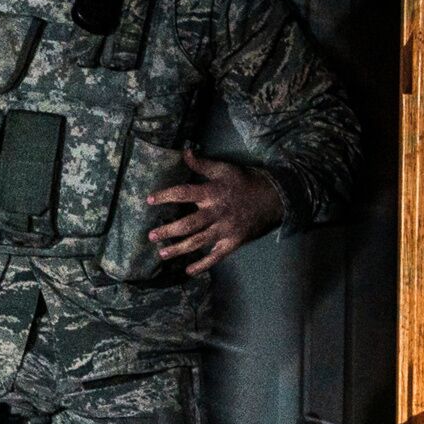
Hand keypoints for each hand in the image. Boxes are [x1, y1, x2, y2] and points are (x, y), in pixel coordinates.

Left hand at [144, 154, 283, 276]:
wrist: (274, 199)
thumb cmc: (245, 182)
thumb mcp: (224, 169)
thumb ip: (202, 164)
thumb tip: (184, 151)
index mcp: (213, 192)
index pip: (183, 193)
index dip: (165, 196)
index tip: (149, 200)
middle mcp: (217, 212)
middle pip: (188, 224)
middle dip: (168, 231)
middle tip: (151, 236)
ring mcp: (225, 229)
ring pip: (198, 242)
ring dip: (179, 249)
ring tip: (162, 254)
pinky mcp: (234, 242)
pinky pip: (216, 256)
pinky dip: (202, 265)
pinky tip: (188, 271)